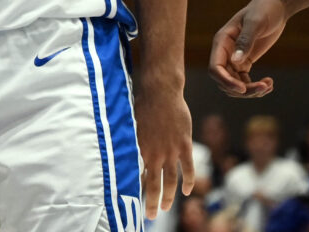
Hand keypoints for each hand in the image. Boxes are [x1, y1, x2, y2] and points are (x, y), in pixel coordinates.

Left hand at [134, 77, 193, 218]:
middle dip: (152, 202)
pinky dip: (189, 181)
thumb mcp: (129, 125)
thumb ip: (129, 142)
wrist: (159, 92)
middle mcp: (154, 154)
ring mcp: (171, 151)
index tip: (133, 203)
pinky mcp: (184, 144)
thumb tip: (119, 154)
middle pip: (154, 184)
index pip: (137, 177)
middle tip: (151, 216)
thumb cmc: (140, 104)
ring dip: (170, 196)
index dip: (137, 191)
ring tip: (167, 208)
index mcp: (138, 149)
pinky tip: (187, 191)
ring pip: (171, 180)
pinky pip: (188, 168)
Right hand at [207, 0, 286, 97]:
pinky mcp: (245, 60)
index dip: (226, 81)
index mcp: (222, 41)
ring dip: (250, 90)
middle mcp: (225, 51)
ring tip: (268, 86)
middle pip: (224, 80)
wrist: (277, 5)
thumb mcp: (256, 23)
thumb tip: (236, 62)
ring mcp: (235, 57)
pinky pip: (245, 80)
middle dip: (242, 89)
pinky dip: (255, 86)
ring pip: (235, 83)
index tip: (243, 88)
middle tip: (263, 88)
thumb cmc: (264, 9)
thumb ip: (245, 41)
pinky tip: (269, 83)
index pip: (215, 68)